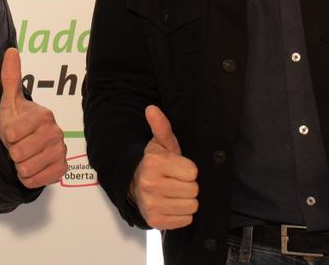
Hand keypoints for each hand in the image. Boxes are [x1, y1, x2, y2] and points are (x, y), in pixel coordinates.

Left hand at [0, 48, 67, 187]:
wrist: (25, 147)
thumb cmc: (17, 124)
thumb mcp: (9, 102)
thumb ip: (10, 78)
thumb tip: (11, 51)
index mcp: (44, 115)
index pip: (12, 134)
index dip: (8, 136)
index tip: (14, 131)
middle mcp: (56, 132)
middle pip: (18, 154)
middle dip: (13, 152)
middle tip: (19, 145)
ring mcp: (61, 151)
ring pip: (25, 169)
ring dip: (20, 166)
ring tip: (26, 155)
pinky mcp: (62, 169)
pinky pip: (35, 181)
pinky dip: (30, 177)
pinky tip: (33, 166)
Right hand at [129, 105, 198, 229]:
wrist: (135, 186)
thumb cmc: (154, 164)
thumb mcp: (161, 144)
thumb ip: (162, 126)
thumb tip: (152, 108)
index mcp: (153, 163)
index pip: (192, 172)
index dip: (188, 170)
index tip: (177, 169)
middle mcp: (150, 184)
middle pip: (193, 190)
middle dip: (188, 186)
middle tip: (176, 182)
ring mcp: (151, 204)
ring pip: (191, 206)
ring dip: (186, 201)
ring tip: (174, 193)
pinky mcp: (155, 221)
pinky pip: (186, 220)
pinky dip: (181, 214)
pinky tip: (171, 205)